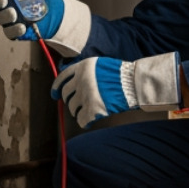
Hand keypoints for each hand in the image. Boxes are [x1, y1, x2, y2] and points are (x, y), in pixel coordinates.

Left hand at [50, 53, 180, 127]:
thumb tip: (73, 83)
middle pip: (66, 95)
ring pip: (73, 108)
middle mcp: (81, 81)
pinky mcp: (93, 109)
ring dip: (78, 111)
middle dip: (70, 101)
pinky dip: (85, 122)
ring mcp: (86, 96)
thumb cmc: (121, 75)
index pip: (61, 78)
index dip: (56, 88)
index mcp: (82, 68)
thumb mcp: (99, 65)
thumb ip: (85, 72)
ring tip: (88, 111)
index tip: (54, 95)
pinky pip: (82, 120)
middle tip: (76, 105)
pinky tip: (91, 120)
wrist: (134, 83)